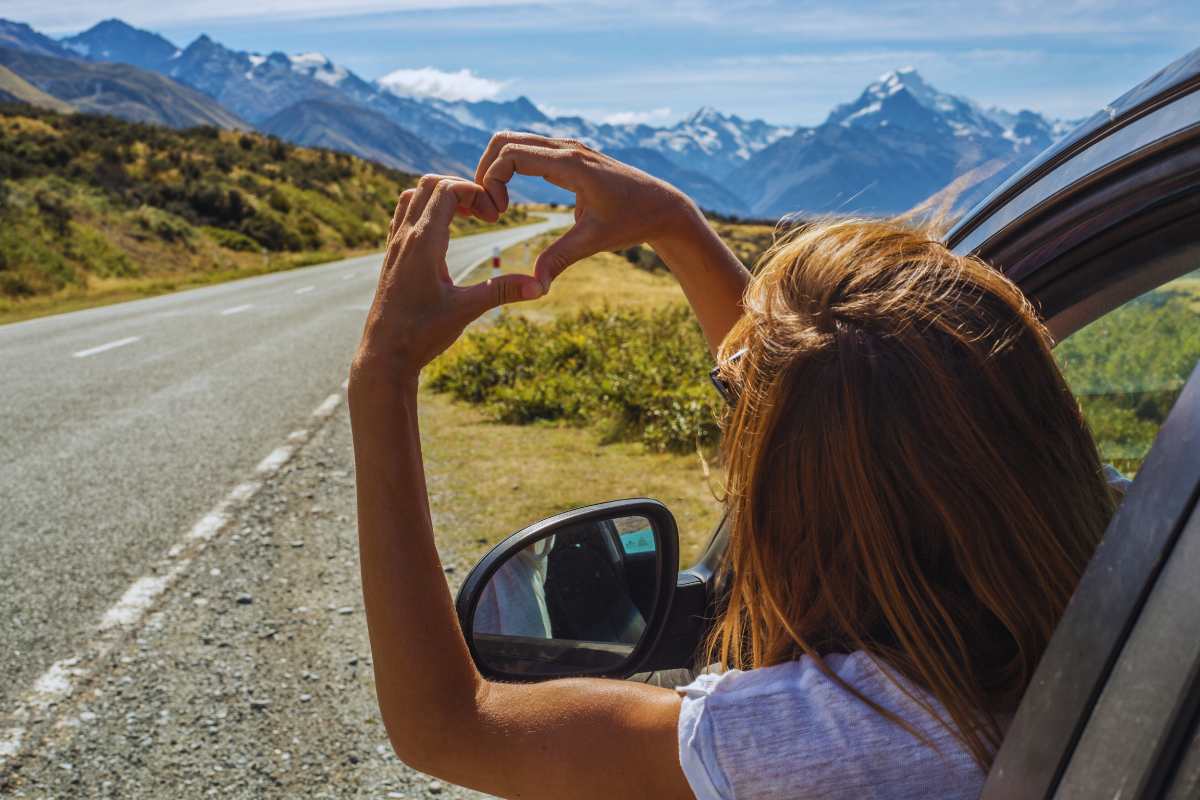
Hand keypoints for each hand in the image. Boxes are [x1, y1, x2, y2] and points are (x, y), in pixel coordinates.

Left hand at [352, 176, 543, 381]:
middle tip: (483, 214)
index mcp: (423, 243)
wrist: (385, 355)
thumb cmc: (422, 333)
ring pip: (412, 196)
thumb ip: (502, 292)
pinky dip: (425, 210)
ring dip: (440, 196)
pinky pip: (404, 215)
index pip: (447, 189)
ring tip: (466, 217)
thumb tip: (540, 286)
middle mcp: (405, 237)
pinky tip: (444, 233)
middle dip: (461, 188)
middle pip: (428, 184)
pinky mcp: (391, 256)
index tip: (494, 217)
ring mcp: (395, 245)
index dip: (475, 192)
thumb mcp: (466, 310)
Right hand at [475, 132, 698, 289]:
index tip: (498, 214)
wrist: (662, 207)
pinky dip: (510, 167)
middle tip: (489, 207)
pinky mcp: (570, 155)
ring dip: (496, 168)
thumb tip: (535, 286)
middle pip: (505, 140)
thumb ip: (560, 258)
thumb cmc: (632, 221)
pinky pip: (529, 149)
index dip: (493, 181)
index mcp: (571, 164)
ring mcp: (569, 148)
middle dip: (486, 171)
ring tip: (497, 204)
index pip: (511, 155)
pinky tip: (512, 197)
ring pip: (515, 141)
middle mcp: (567, 148)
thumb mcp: (594, 241)